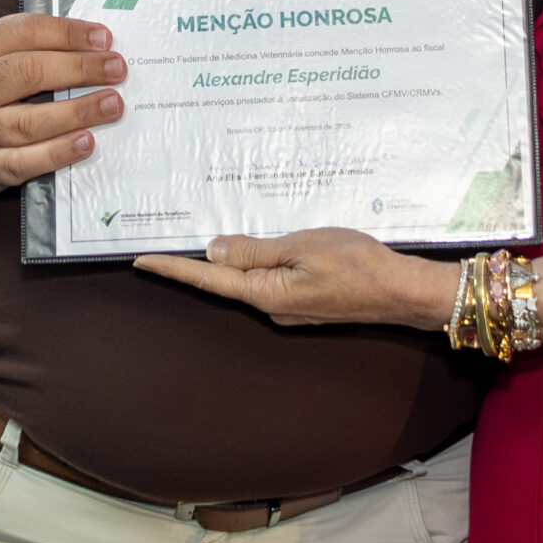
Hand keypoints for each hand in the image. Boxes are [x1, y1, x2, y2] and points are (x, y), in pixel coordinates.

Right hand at [0, 13, 123, 199]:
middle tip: (117, 68)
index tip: (104, 36)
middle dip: (79, 69)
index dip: (66, 32)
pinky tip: (84, 143)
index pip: (21, 33)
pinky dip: (56, 154)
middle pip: (28, 73)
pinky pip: (21, 164)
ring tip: (112, 104)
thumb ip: (23, 50)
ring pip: (28, 121)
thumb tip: (89, 44)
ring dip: (76, 112)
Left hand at [133, 228, 459, 328]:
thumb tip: (212, 252)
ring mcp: (288, 307)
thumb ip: (255, 250)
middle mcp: (271, 307)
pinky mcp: (304, 302)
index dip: (173, 269)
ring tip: (210, 235)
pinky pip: (269, 280)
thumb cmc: (357, 264)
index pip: (207, 279)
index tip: (141, 261)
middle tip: (164, 243)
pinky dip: (257, 262)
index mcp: (265, 294)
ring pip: (247, 280)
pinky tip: (258, 246)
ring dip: (229, 261)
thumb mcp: (302, 246)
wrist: (401, 291)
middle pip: (223, 282)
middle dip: (195, 263)